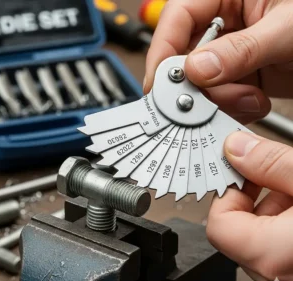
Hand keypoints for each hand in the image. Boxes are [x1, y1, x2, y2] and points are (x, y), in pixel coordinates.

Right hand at [144, 0, 292, 123]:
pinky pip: (222, 94)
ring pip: (203, 81)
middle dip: (196, 84)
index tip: (158, 83)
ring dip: (221, 98)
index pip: (178, 17)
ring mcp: (231, 52)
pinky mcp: (241, 73)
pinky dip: (233, 105)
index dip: (163, 51)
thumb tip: (197, 69)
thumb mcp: (289, 27)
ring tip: (247, 97)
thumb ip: (241, 49)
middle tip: (200, 102)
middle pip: (186, 56)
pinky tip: (253, 100)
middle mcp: (225, 23)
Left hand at [207, 131, 292, 280]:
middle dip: (259, 197)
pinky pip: (283, 255)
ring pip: (265, 244)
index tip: (246, 172)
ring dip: (278, 213)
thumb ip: (273, 163)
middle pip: (242, 231)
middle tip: (277, 176)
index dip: (230, 192)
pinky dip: (288, 230)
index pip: (219, 222)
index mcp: (274, 256)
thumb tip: (238, 148)